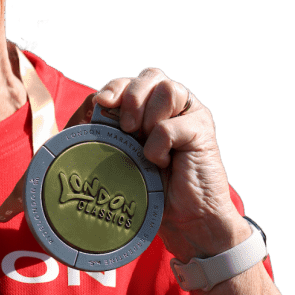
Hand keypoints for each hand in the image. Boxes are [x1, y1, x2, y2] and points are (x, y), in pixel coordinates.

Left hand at [94, 67, 248, 261]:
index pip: (131, 82)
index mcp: (149, 109)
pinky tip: (161, 163)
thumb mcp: (122, 155)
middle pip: (150, 76)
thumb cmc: (149, 188)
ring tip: (143, 142)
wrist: (186, 219)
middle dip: (131, 97)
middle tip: (126, 127)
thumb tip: (93, 109)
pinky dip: (158, 144)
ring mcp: (189, 115)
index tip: (102, 102)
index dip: (115, 87)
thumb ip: (111, 131)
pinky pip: (171, 125)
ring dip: (148, 115)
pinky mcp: (202, 130)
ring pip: (166, 88)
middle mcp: (171, 107)